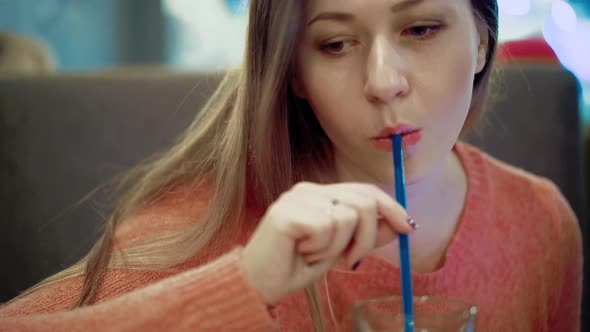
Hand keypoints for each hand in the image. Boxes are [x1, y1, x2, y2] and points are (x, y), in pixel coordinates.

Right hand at [240, 182, 414, 304]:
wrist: (260, 284)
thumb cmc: (296, 266)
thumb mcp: (339, 251)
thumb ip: (364, 235)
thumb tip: (398, 225)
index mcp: (320, 194)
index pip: (364, 190)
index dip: (390, 207)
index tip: (408, 227)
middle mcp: (308, 190)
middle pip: (363, 201)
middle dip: (367, 237)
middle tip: (351, 261)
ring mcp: (296, 198)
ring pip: (347, 217)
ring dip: (337, 248)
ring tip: (313, 255)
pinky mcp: (286, 212)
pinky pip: (326, 228)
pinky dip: (320, 249)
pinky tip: (301, 252)